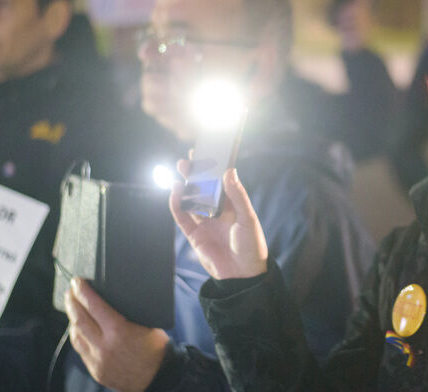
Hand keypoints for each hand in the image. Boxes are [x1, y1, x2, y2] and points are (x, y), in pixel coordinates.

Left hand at [64, 279, 168, 391]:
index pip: (94, 305)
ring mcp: (97, 360)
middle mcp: (104, 345)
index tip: (77, 281)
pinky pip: (80, 349)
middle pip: (79, 319)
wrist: (157, 377)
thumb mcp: (147, 324)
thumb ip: (128, 312)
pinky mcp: (95, 370)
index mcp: (119, 330)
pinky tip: (79, 328)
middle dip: (72, 302)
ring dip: (72, 319)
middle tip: (70, 291)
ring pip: (76, 335)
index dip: (83, 291)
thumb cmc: (155, 348)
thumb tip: (114, 295)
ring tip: (73, 307)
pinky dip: (78, 335)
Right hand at [169, 161, 267, 279]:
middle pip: (203, 189)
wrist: (242, 276)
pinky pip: (182, 216)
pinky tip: (176, 191)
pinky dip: (177, 203)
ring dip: (185, 185)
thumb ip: (237, 195)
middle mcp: (217, 212)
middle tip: (189, 158)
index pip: (220, 183)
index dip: (213, 169)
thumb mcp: (248, 218)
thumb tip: (229, 171)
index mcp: (232, 206)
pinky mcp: (194, 234)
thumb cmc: (251, 246)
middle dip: (196, 174)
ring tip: (182, 170)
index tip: (208, 152)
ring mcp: (204, 223)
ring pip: (191, 200)